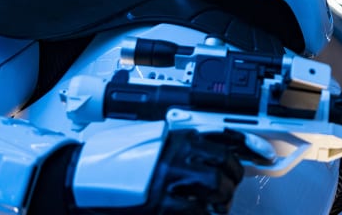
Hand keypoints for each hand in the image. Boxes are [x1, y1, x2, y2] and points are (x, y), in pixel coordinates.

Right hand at [44, 128, 272, 214]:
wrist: (75, 182)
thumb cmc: (113, 164)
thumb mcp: (152, 143)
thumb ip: (184, 147)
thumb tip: (219, 156)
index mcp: (174, 135)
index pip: (225, 136)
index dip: (250, 146)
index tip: (266, 155)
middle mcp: (176, 155)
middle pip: (225, 166)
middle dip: (231, 179)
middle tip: (224, 188)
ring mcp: (169, 181)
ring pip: (217, 189)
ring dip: (220, 200)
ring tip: (212, 205)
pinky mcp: (161, 206)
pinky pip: (198, 212)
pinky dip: (205, 213)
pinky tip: (199, 212)